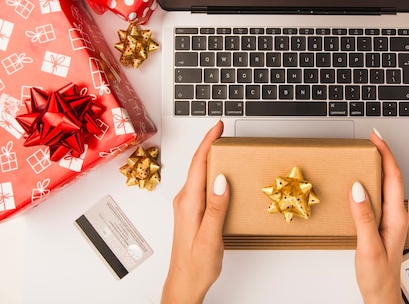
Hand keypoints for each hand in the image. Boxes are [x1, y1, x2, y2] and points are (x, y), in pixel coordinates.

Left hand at [161, 120, 228, 303]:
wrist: (184, 283)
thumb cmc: (196, 265)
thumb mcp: (210, 237)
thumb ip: (216, 208)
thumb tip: (222, 179)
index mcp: (189, 203)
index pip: (199, 164)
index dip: (208, 142)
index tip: (218, 126)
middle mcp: (185, 200)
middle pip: (198, 164)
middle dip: (210, 144)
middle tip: (224, 131)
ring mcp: (187, 205)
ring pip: (200, 173)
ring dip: (211, 157)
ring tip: (224, 146)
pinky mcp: (192, 210)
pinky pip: (201, 184)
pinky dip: (211, 172)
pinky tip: (221, 173)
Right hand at [349, 130, 408, 303]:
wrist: (381, 295)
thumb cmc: (378, 276)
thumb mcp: (368, 246)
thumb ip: (363, 217)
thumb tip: (358, 188)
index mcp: (396, 217)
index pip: (393, 177)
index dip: (386, 154)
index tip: (376, 138)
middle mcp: (395, 214)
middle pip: (392, 176)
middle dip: (383, 154)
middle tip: (370, 138)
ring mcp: (389, 218)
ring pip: (385, 184)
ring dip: (377, 165)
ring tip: (367, 152)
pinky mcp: (381, 222)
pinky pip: (378, 194)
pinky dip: (371, 180)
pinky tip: (361, 179)